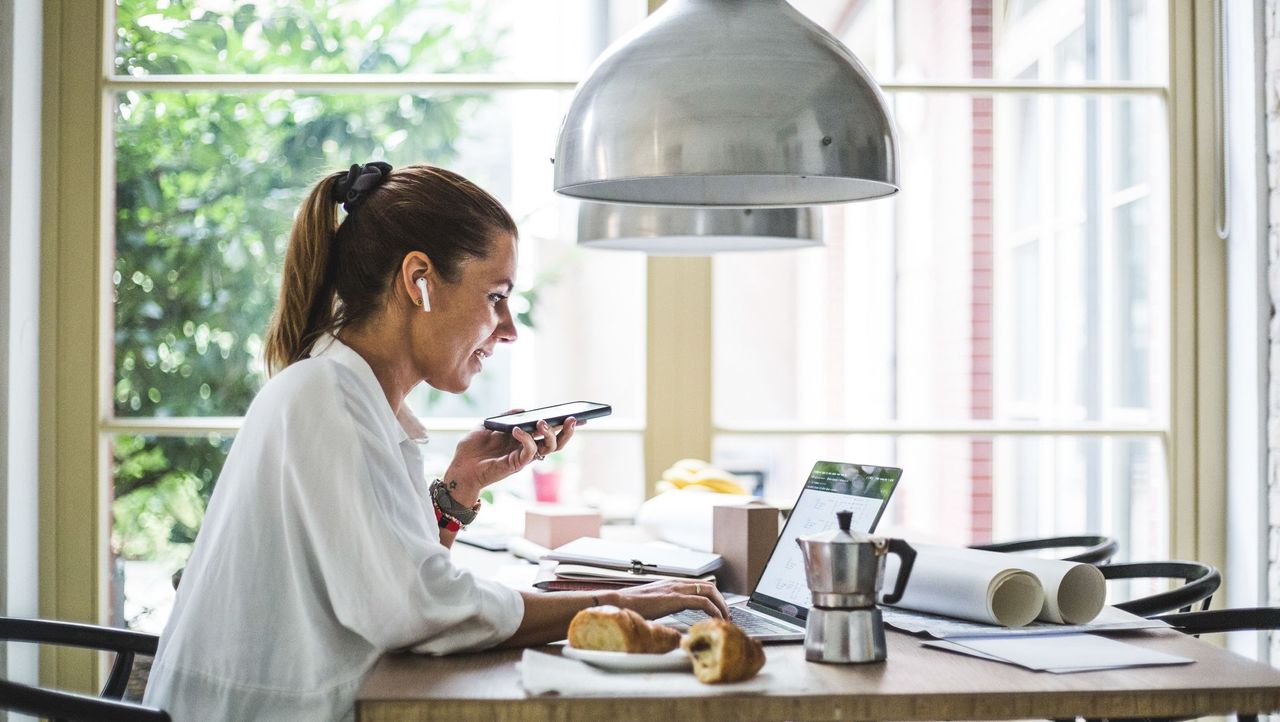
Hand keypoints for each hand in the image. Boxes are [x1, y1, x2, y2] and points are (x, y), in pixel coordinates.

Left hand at [442, 414, 577, 504]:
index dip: (563, 425)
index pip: (548, 432)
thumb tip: (523, 409)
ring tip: (543, 422)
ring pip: (548, 449)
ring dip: (549, 434)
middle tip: (573, 419)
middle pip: (556, 442)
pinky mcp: (515, 465)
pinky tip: (517, 429)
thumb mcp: (488, 425)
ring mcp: (522, 458)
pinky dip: (526, 438)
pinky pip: (529, 452)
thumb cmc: (472, 449)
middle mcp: (526, 449)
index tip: (576, 415)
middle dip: (567, 431)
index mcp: (522, 440)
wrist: (459, 468)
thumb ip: (505, 417)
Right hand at [609, 579, 729, 619]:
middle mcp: (676, 583)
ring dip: (721, 606)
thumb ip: (664, 608)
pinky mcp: (675, 598)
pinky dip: (713, 610)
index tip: (718, 610)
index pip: (700, 585)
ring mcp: (676, 589)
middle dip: (722, 601)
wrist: (618, 603)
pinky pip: (702, 602)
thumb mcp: (652, 606)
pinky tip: (716, 620)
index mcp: (671, 584)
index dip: (713, 597)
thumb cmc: (630, 607)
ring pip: (709, 591)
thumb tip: (670, 622)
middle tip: (726, 616)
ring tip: (725, 620)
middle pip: (710, 586)